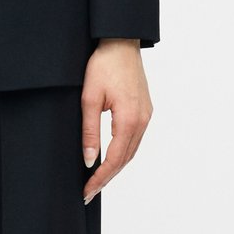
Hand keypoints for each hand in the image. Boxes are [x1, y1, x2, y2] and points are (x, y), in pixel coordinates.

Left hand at [80, 38, 152, 204]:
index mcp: (129, 120)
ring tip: (97, 179)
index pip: (114, 160)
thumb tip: (89, 160)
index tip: (86, 191)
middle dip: (107, 177)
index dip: (99, 178)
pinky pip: (135, 139)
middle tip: (88, 191)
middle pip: (125, 159)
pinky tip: (112, 156)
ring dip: (115, 166)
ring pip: (131, 151)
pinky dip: (123, 152)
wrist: (121, 42)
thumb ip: (90, 131)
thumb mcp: (90, 97)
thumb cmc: (104, 65)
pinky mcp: (145, 110)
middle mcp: (142, 121)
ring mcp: (146, 116)